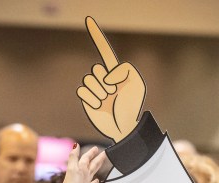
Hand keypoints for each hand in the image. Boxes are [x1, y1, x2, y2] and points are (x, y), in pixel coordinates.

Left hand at [60, 144, 106, 182]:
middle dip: (97, 158)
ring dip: (97, 166)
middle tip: (104, 153)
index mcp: (80, 168)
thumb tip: (75, 145)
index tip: (96, 148)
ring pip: (93, 172)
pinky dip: (95, 182)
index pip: (87, 158)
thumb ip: (74, 156)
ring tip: (101, 162)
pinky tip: (97, 180)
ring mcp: (84, 182)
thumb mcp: (73, 167)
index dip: (91, 153)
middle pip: (92, 164)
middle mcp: (83, 174)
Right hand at [77, 16, 145, 142]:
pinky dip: (92, 99)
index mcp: (115, 72)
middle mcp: (103, 79)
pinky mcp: (88, 100)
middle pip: (96, 70)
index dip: (97, 36)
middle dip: (106, 83)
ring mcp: (95, 89)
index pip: (105, 51)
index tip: (88, 20)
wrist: (125, 127)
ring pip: (89, 81)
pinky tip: (100, 106)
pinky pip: (83, 92)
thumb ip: (124, 71)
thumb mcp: (136, 84)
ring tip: (109, 102)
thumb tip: (105, 77)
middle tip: (114, 94)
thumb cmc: (132, 107)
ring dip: (100, 93)